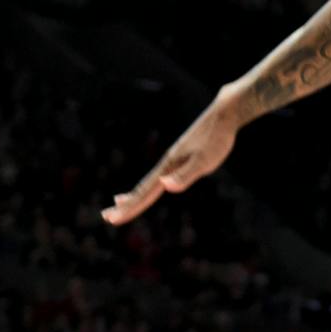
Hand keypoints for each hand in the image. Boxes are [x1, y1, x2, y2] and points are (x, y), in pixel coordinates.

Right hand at [102, 86, 244, 225]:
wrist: (225, 112)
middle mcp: (168, 162)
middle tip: (105, 217)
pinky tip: (156, 182)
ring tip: (118, 201)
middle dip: (126, 204)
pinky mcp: (183, 154)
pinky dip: (151, 183)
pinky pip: (161, 174)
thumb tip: (164, 185)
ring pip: (150, 180)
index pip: (145, 191)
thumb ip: (186, 174)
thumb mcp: (206, 159)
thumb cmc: (218, 137)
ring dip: (134, 193)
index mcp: (170, 166)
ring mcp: (175, 158)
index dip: (129, 207)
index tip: (111, 220)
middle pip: (143, 187)